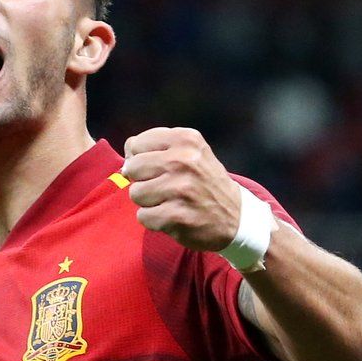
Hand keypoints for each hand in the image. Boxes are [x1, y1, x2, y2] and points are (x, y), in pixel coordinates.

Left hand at [121, 127, 241, 251]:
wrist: (237, 217)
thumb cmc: (203, 182)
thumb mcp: (189, 152)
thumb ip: (155, 148)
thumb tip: (125, 160)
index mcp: (186, 139)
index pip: (135, 144)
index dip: (140, 159)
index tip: (157, 168)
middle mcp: (185, 161)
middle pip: (131, 168)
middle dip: (142, 181)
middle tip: (164, 187)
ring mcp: (181, 189)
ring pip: (135, 193)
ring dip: (148, 202)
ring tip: (170, 202)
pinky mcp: (177, 216)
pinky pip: (143, 216)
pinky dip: (153, 220)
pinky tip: (173, 217)